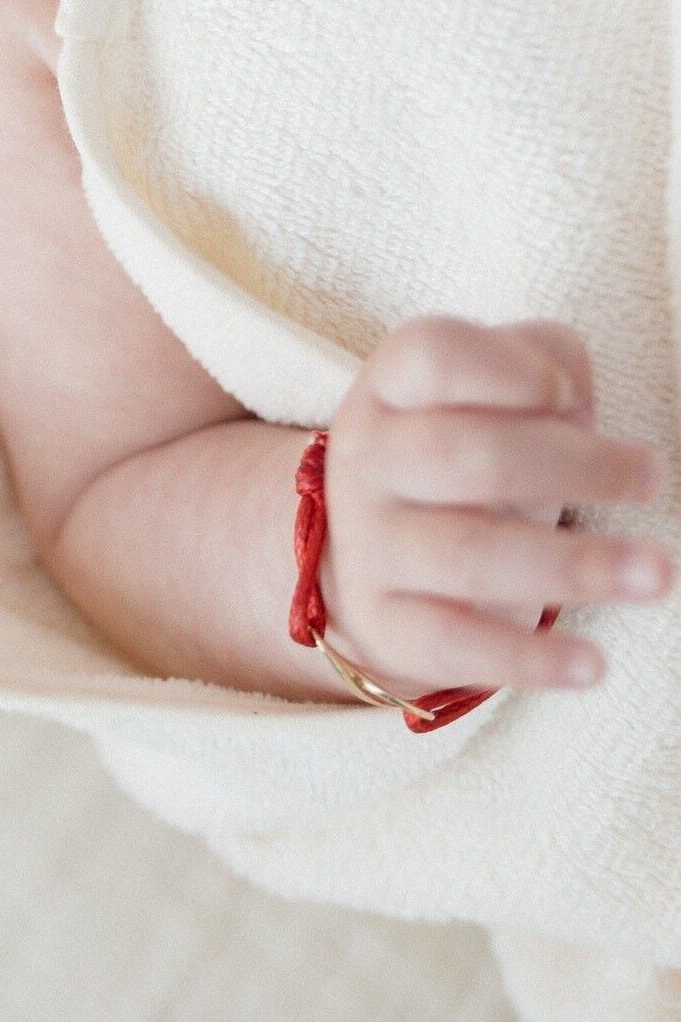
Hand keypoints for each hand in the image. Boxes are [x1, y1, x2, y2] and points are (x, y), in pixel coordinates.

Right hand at [321, 320, 669, 694]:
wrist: (371, 552)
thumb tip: (571, 391)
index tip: (572, 396)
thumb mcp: (489, 392)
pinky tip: (594, 665)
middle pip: (465, 455)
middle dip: (572, 467)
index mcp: (393, 386)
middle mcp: (369, 458)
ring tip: (656, 573)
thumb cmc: (463, 452)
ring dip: (572, 565)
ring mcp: (371, 544)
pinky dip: (526, 658)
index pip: (432, 357)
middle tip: (652, 479)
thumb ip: (538, 364)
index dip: (505, 370)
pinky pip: (454, 645)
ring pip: (468, 556)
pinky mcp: (386, 623)